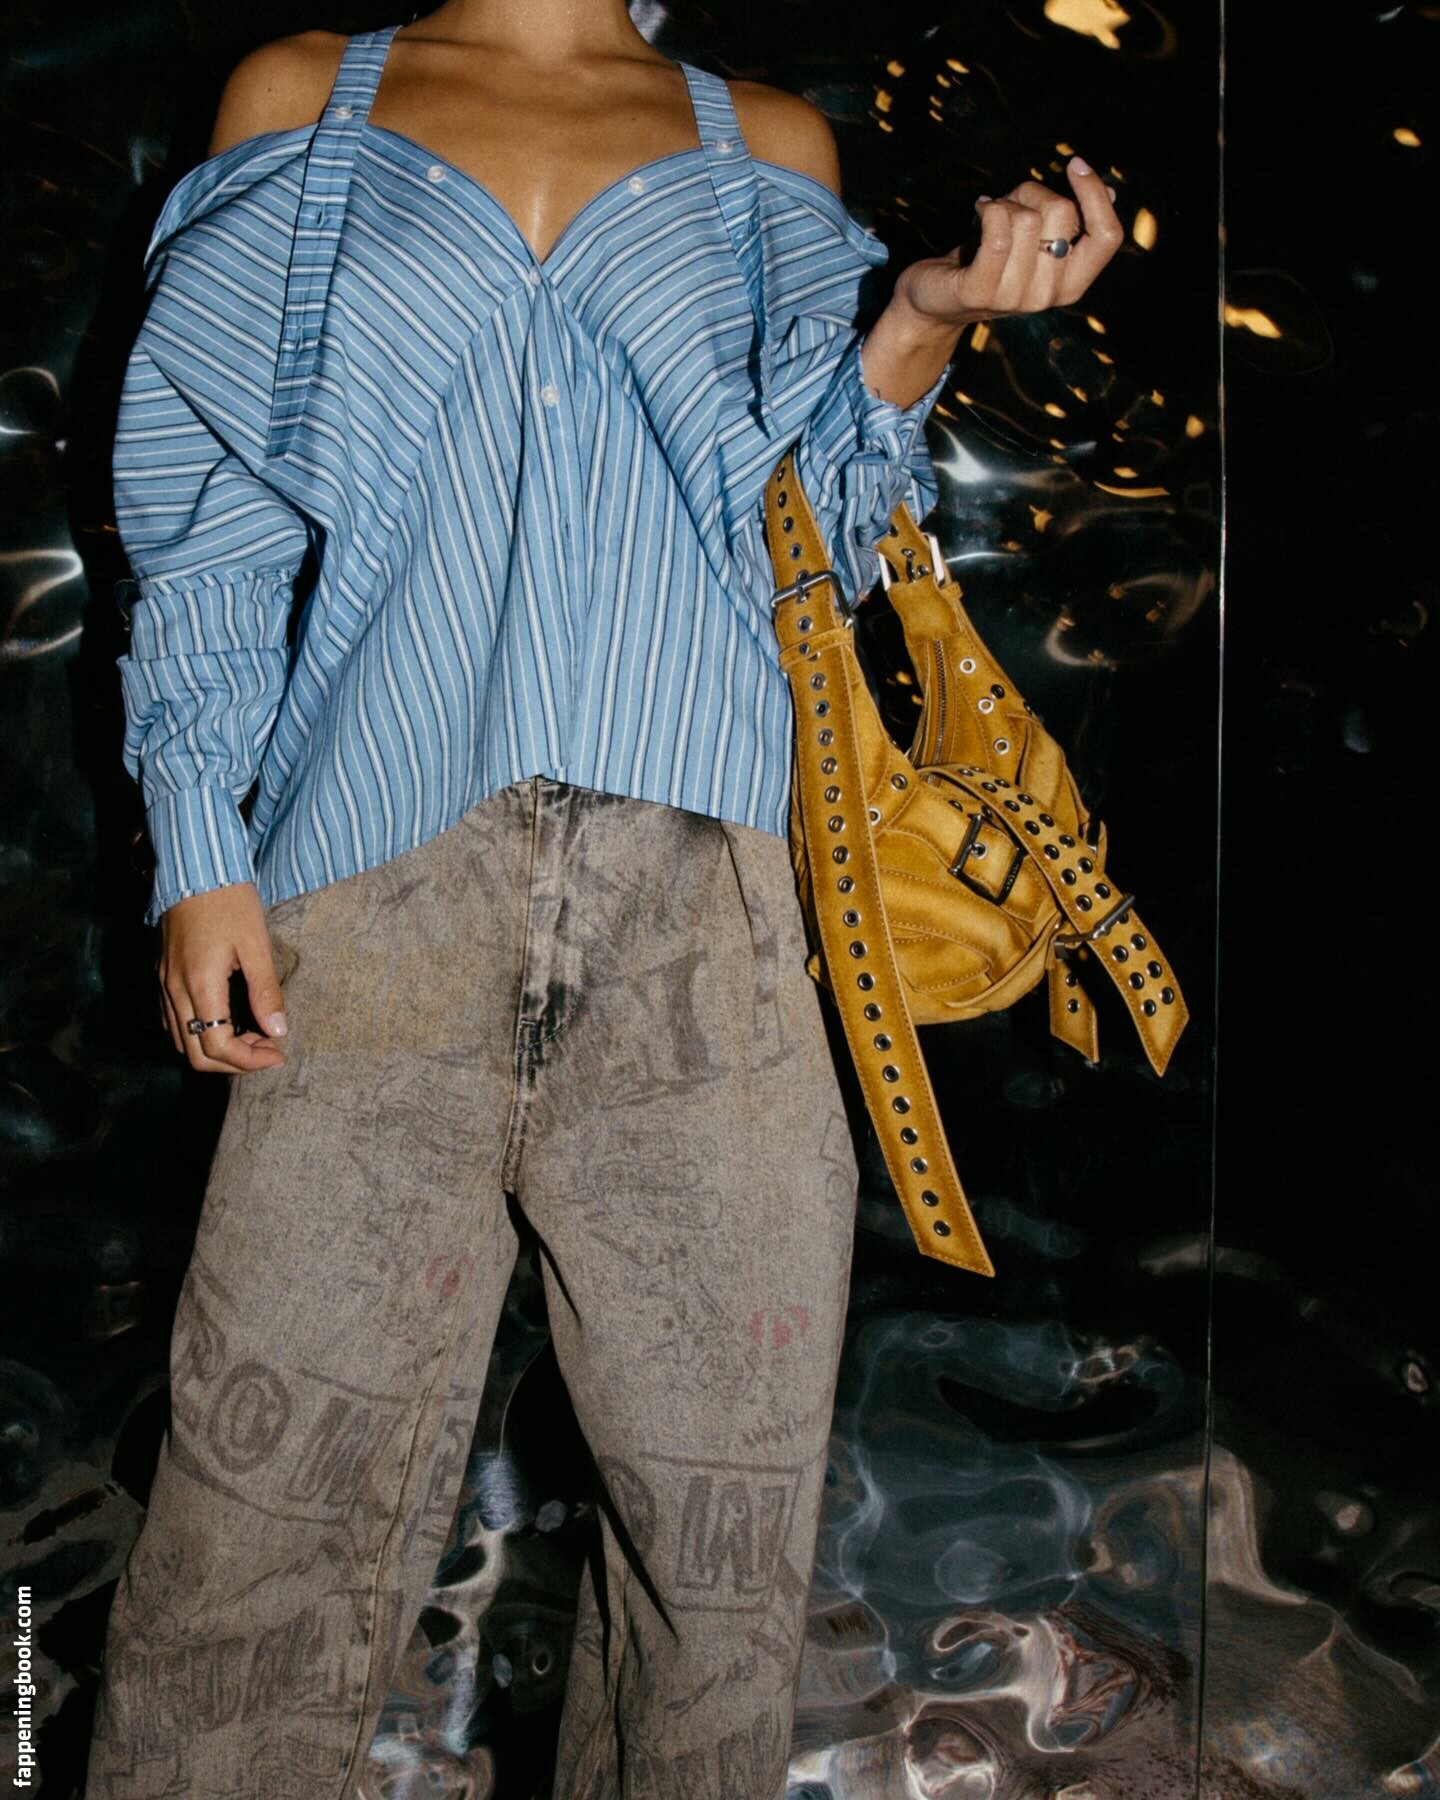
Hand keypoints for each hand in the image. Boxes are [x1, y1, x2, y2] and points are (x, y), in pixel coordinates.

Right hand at [156, 881, 288, 1074]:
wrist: (195, 868)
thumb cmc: (229, 900)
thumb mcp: (256, 944)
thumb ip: (265, 991)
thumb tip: (278, 1030)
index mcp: (199, 984)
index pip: (218, 1047)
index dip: (250, 1061)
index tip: (278, 1054)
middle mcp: (174, 990)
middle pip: (196, 1055)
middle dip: (235, 1064)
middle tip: (268, 1050)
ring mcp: (163, 984)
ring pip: (181, 1042)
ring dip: (216, 1050)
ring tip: (253, 1037)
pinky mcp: (162, 975)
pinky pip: (173, 1022)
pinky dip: (198, 1035)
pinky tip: (226, 1023)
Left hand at [894, 156, 1123, 330]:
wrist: (936, 299)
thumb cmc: (990, 261)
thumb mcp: (1036, 241)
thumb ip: (1070, 222)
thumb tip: (1111, 193)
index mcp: (1071, 284)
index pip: (1107, 237)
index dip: (1095, 194)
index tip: (1075, 164)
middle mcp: (1047, 296)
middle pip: (1062, 213)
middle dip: (1034, 193)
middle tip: (1010, 203)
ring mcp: (1013, 297)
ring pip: (1027, 218)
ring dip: (1007, 203)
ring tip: (990, 216)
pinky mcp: (979, 290)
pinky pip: (997, 229)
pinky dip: (988, 208)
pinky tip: (980, 210)